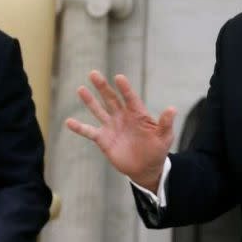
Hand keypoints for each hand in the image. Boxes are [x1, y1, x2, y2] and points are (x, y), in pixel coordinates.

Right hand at [65, 70, 175, 192]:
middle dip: (102, 87)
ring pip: (98, 110)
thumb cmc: (157, 150)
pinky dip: (79, 127)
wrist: (146, 168)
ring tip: (80, 89)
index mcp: (137, 113)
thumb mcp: (164, 137)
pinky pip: (89, 131)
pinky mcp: (103, 139)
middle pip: (111, 98)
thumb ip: (166, 123)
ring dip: (89, 101)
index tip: (119, 78)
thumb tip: (172, 109)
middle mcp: (122, 116)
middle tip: (93, 74)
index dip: (125, 88)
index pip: (130, 97)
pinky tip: (69, 122)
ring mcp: (111, 126)